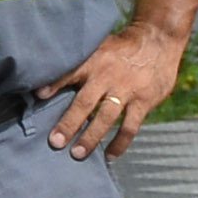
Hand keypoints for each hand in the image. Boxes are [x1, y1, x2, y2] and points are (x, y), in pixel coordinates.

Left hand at [40, 21, 186, 157]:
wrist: (158, 41)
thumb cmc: (121, 49)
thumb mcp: (98, 48)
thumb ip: (78, 65)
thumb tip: (46, 84)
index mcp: (94, 61)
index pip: (70, 72)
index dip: (54, 84)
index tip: (38, 96)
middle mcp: (108, 76)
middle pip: (85, 102)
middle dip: (69, 123)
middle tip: (55, 142)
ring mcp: (127, 90)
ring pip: (106, 118)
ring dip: (91, 137)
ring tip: (77, 154)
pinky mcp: (144, 102)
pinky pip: (130, 127)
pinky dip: (119, 143)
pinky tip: (109, 156)